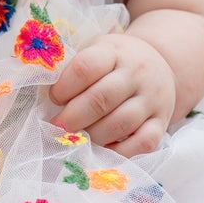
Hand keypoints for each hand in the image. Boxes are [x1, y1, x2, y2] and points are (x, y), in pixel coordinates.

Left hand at [48, 32, 176, 156]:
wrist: (160, 65)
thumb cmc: (116, 62)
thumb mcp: (97, 50)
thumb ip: (73, 67)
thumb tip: (41, 89)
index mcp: (115, 52)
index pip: (86, 67)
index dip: (64, 86)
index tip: (53, 97)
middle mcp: (137, 74)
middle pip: (102, 98)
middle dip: (73, 117)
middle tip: (57, 126)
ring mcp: (152, 99)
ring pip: (121, 123)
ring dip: (93, 136)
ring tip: (78, 138)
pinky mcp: (161, 122)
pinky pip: (143, 143)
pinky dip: (121, 152)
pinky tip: (104, 149)